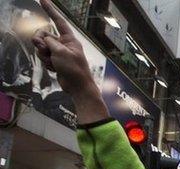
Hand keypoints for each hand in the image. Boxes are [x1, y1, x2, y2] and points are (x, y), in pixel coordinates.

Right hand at [32, 0, 107, 122]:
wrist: (77, 87)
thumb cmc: (74, 69)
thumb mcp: (61, 52)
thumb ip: (50, 42)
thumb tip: (43, 40)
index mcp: (69, 39)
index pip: (59, 21)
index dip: (51, 11)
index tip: (43, 0)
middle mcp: (64, 44)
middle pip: (44, 35)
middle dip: (40, 42)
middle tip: (43, 49)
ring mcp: (59, 53)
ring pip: (42, 48)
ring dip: (43, 55)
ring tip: (52, 63)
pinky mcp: (56, 61)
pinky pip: (44, 57)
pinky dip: (46, 63)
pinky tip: (54, 69)